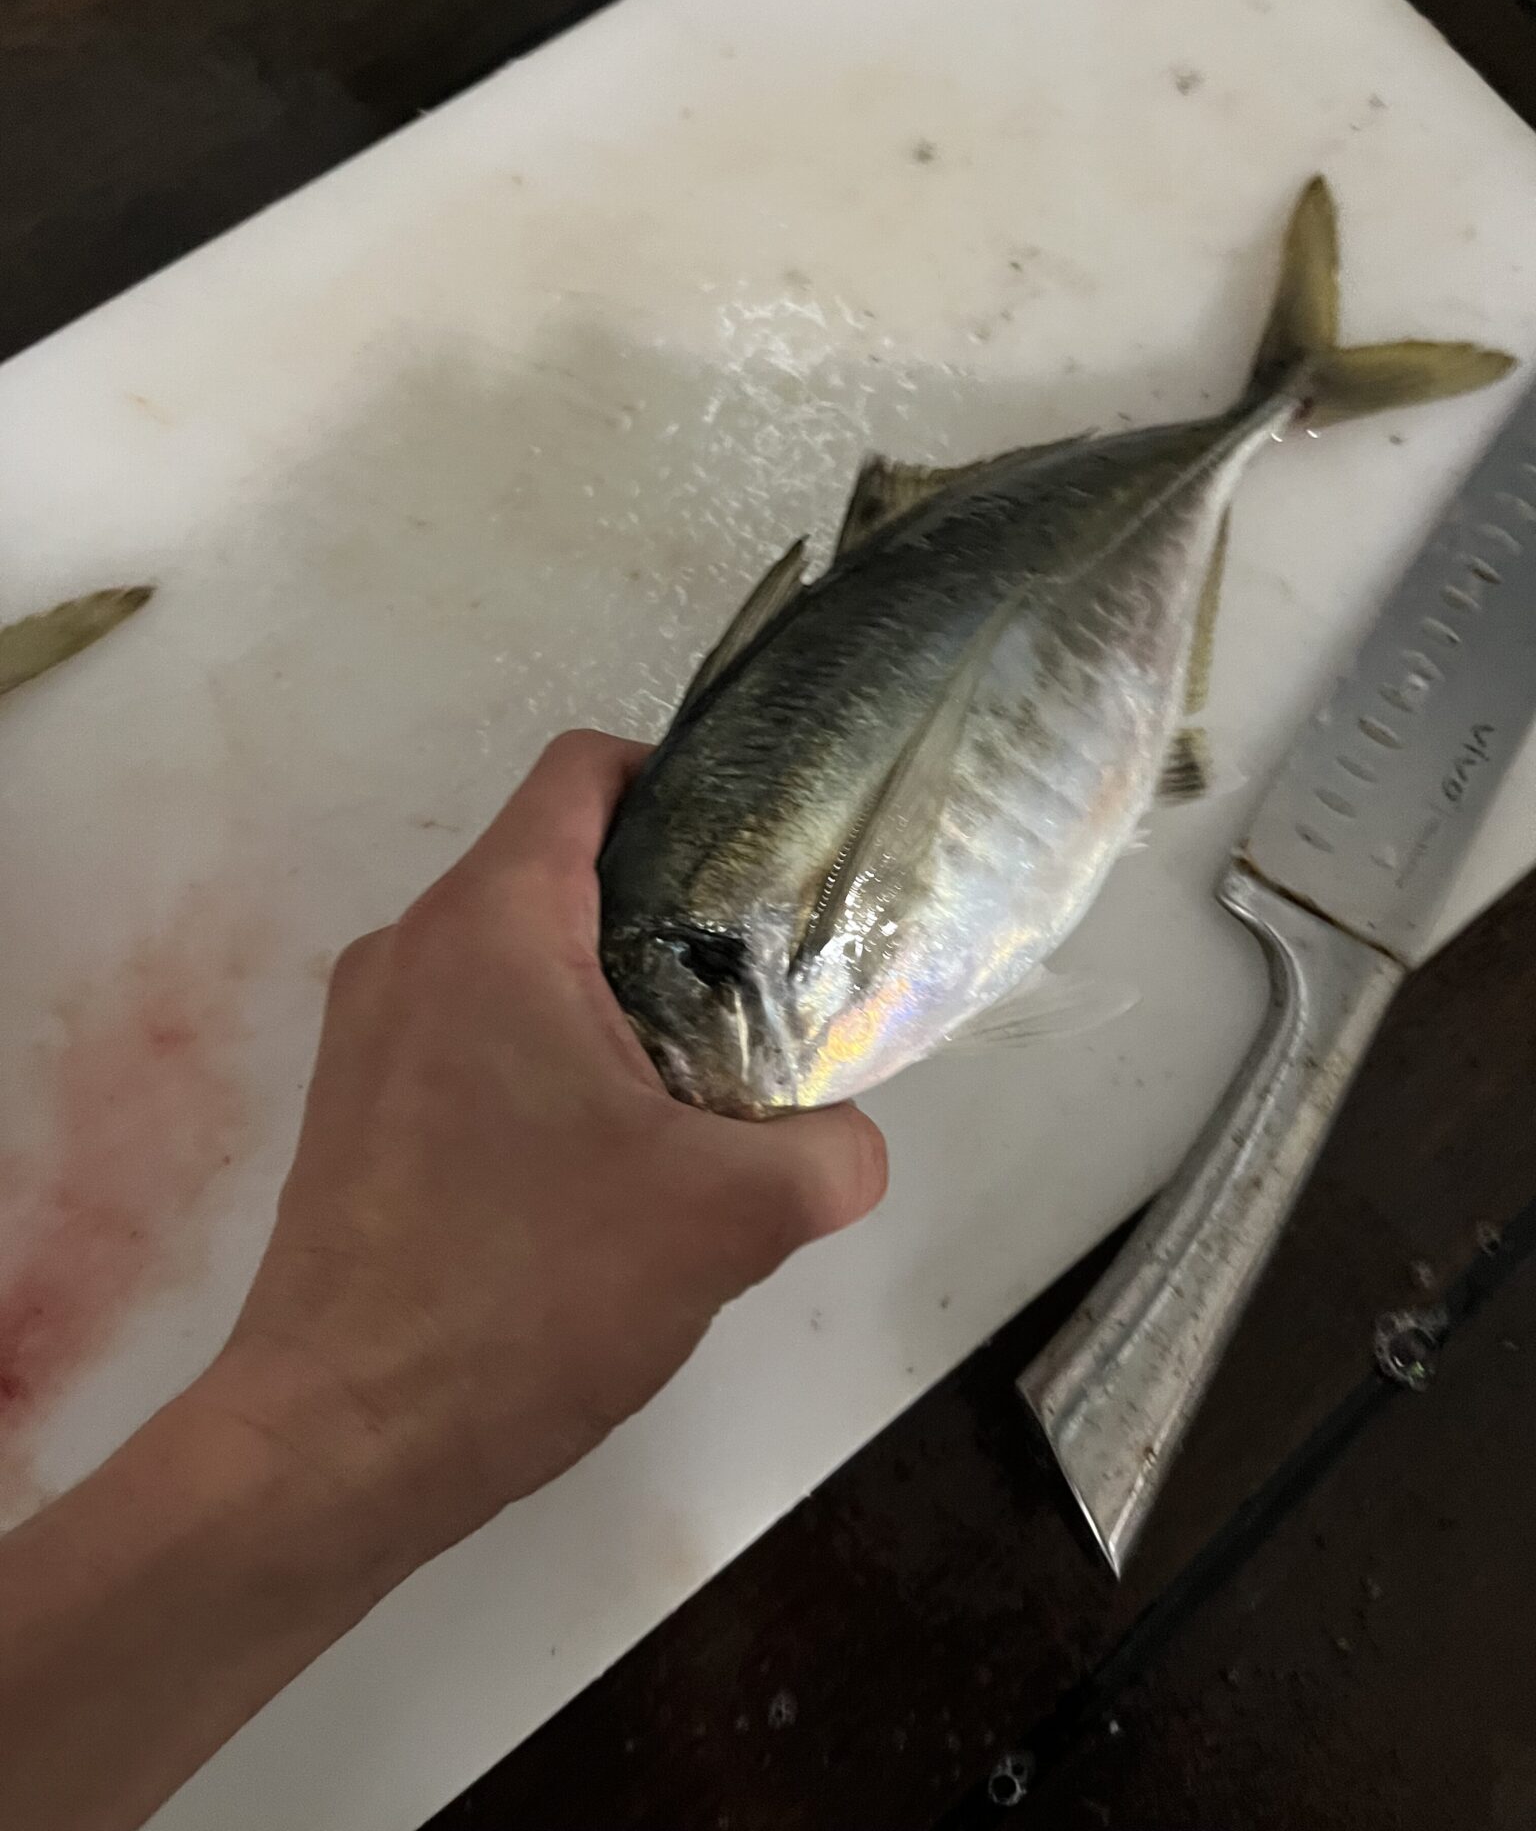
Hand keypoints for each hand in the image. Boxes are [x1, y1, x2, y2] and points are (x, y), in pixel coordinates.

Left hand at [209, 730, 886, 1571]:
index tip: (753, 855)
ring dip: (604, 992)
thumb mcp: (728, 1218)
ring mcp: (366, 1030)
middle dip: (662, 907)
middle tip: (757, 985)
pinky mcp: (353, 1107)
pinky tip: (601, 1157)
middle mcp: (410, 948)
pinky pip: (467, 1029)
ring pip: (510, 954)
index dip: (678, 780)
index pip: (583, 770)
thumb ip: (832, 1156)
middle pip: (553, 862)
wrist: (340, 1443)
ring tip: (692, 1084)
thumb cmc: (526, 1292)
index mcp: (491, 923)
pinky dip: (541, 1053)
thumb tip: (849, 1143)